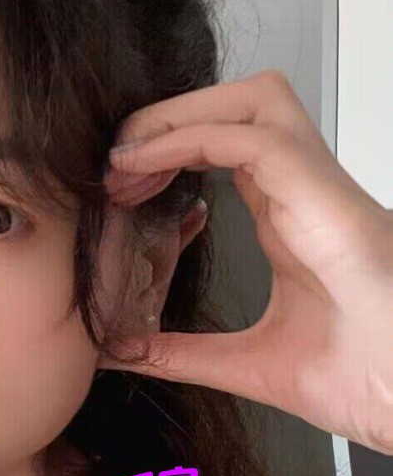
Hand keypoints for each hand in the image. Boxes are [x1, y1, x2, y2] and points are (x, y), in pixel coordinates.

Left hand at [100, 69, 392, 454]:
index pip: (226, 147)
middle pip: (237, 105)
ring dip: (180, 115)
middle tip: (116, 163)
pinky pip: (248, 136)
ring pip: (248, 100)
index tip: (119, 186)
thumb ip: (182, 354)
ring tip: (125, 156)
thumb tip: (122, 354)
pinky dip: (189, 138)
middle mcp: (302, 190)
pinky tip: (143, 164)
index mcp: (290, 217)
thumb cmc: (358, 375)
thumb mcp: (246, 363)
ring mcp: (314, 185)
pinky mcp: (320, 192)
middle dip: (170, 117)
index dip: (168, 151)